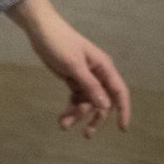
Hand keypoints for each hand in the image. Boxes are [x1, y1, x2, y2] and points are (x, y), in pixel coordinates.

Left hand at [13, 0, 130, 136]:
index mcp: (104, 68)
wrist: (40, 29)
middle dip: (95, 118)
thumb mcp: (74, 65)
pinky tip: (62, 117)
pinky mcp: (72, 78)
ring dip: (77, 114)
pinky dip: (71, 107)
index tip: (122, 129)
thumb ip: (90, 85)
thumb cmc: (59, 43)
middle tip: (86, 134)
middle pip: (102, 101)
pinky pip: (76, 97)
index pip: (119, 92)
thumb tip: (106, 106)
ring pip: (87, 102)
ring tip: (62, 125)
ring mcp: (85, 77)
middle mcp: (97, 74)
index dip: (123, 110)